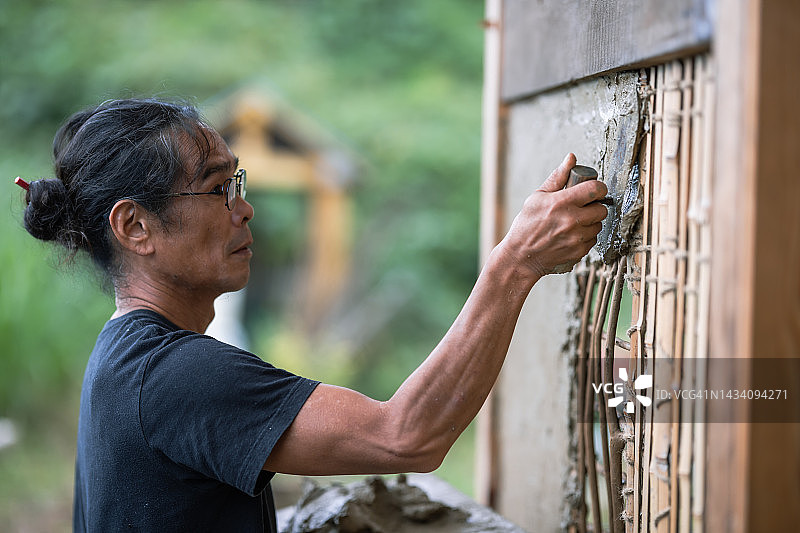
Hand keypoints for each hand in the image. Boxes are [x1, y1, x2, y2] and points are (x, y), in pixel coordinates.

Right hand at [498, 153, 607, 277]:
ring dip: (590, 222)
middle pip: (602, 208)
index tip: (593, 190)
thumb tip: (571, 158)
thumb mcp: (537, 197)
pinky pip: (593, 239)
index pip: (595, 189)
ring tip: (574, 223)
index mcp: (561, 203)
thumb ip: (557, 177)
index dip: (598, 187)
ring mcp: (577, 238)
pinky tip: (571, 235)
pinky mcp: (579, 251)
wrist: (521, 256)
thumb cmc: (526, 225)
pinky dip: (585, 237)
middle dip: (594, 206)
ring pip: (598, 225)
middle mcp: (572, 220)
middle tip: (582, 208)